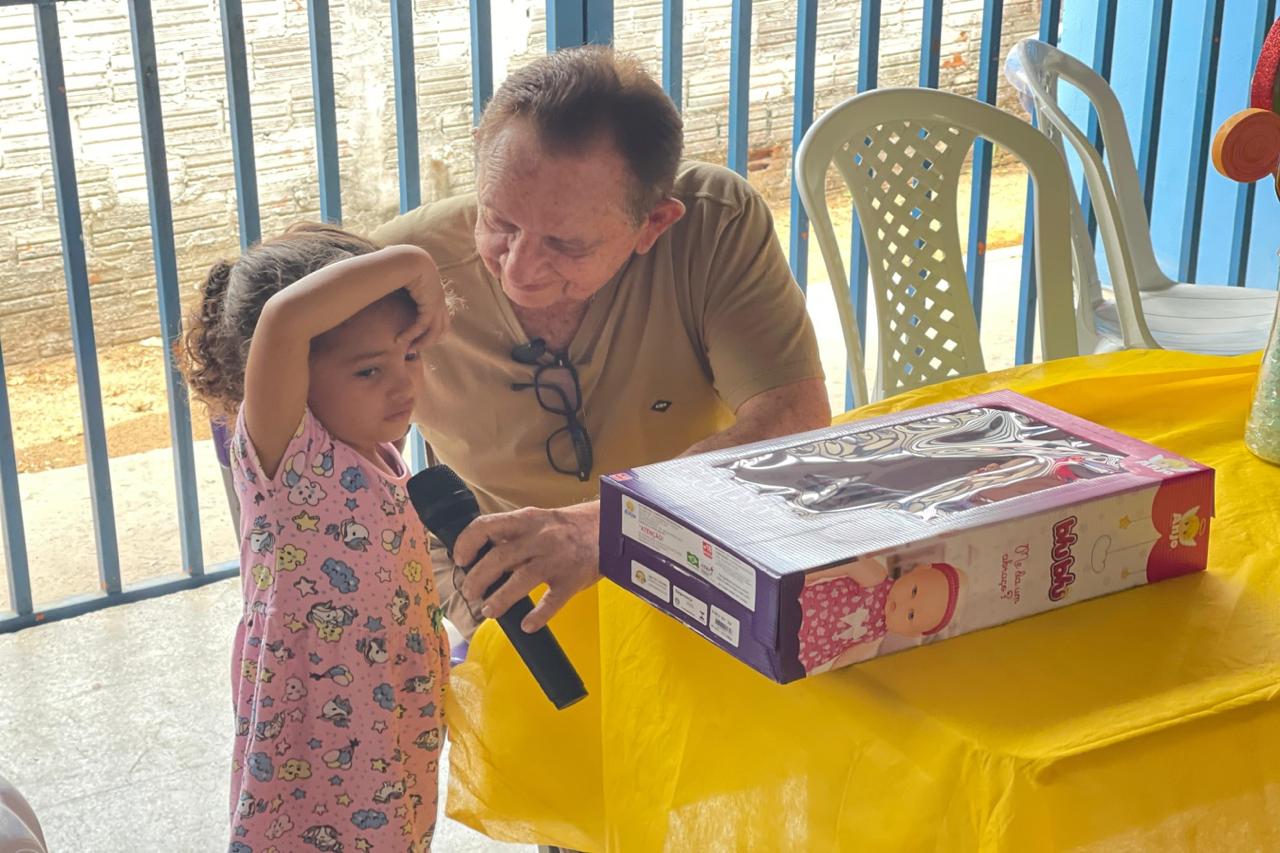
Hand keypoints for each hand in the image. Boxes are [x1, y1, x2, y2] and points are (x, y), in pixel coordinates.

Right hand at [397, 259, 450, 347]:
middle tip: (415, 348)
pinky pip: (422, 325)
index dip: (431, 328)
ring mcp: (438, 302)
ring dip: (421, 342)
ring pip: (435, 330)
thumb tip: (383, 269)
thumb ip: (395, 277)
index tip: (416, 338)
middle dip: (429, 339)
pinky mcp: (431, 305)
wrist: (405, 257)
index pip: (439, 315)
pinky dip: (411, 334)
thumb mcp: (399, 273)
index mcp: (434, 290)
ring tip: (409, 350)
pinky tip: (399, 340)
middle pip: (442, 326)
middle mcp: (439, 297)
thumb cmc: (398, 262)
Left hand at [453, 501, 600, 632]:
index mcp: (527, 520)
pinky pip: (552, 602)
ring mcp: (557, 559)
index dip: (467, 543)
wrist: (609, 528)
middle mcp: (540, 538)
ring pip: (521, 580)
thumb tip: (479, 555)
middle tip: (470, 593)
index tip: (460, 559)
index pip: (487, 526)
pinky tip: (526, 625)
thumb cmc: (568, 528)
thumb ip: (513, 536)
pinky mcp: (572, 580)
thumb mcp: (538, 521)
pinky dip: (537, 616)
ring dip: (500, 599)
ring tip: (489, 611)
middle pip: (499, 558)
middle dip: (478, 578)